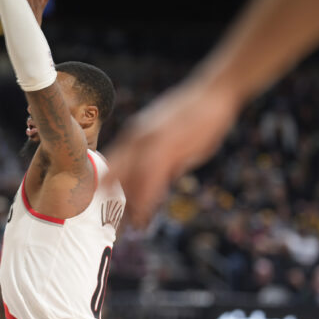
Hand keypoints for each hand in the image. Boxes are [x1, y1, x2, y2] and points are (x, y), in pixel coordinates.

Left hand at [105, 79, 238, 226]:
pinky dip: (145, 199)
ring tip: (131, 226)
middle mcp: (136, 137)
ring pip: (131, 180)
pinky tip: (144, 214)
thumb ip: (164, 157)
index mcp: (134, 134)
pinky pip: (149, 178)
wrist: (213, 92)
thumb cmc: (195, 114)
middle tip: (113, 222)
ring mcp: (149, 141)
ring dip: (131, 205)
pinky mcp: (165, 146)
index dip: (108, 186)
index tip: (105, 205)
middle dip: (111, 199)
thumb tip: (164, 177)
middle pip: (115, 174)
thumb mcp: (171, 137)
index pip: (113, 164)